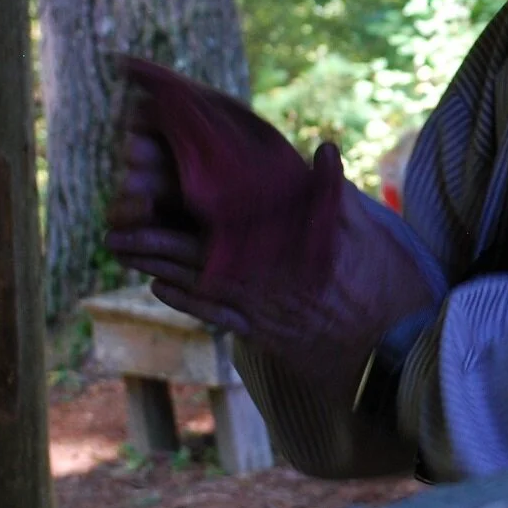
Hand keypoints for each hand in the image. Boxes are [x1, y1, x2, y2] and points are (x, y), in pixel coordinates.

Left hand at [108, 140, 438, 402]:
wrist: (395, 359)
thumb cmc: (388, 291)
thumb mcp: (369, 232)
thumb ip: (336, 192)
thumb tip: (322, 148)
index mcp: (278, 245)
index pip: (216, 216)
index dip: (178, 199)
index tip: (147, 180)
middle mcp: (259, 276)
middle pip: (193, 250)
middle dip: (151, 237)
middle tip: (112, 227)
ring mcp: (259, 307)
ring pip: (196, 282)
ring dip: (156, 265)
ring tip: (121, 250)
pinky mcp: (266, 334)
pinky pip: (215, 315)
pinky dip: (186, 300)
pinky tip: (161, 290)